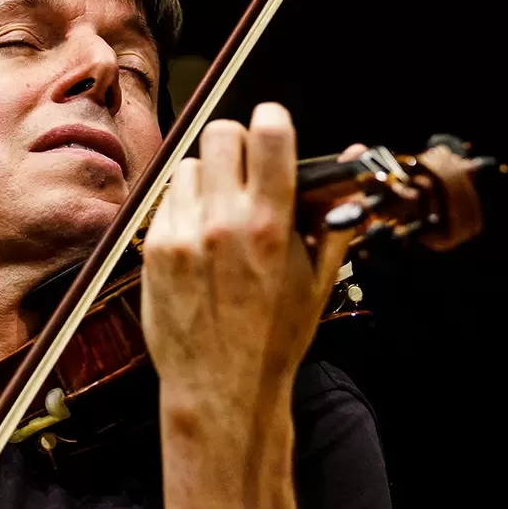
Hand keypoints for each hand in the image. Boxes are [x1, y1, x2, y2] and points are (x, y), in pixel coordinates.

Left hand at [138, 102, 355, 431]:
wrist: (222, 387)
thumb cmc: (276, 338)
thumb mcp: (318, 278)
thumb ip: (333, 214)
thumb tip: (352, 160)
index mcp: (271, 226)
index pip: (268, 135)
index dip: (273, 121)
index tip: (274, 127)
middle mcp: (223, 223)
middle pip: (221, 135)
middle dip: (237, 144)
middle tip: (245, 169)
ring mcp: (183, 235)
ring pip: (189, 166)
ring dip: (207, 178)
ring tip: (220, 211)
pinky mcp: (156, 250)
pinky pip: (167, 201)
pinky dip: (184, 208)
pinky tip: (198, 238)